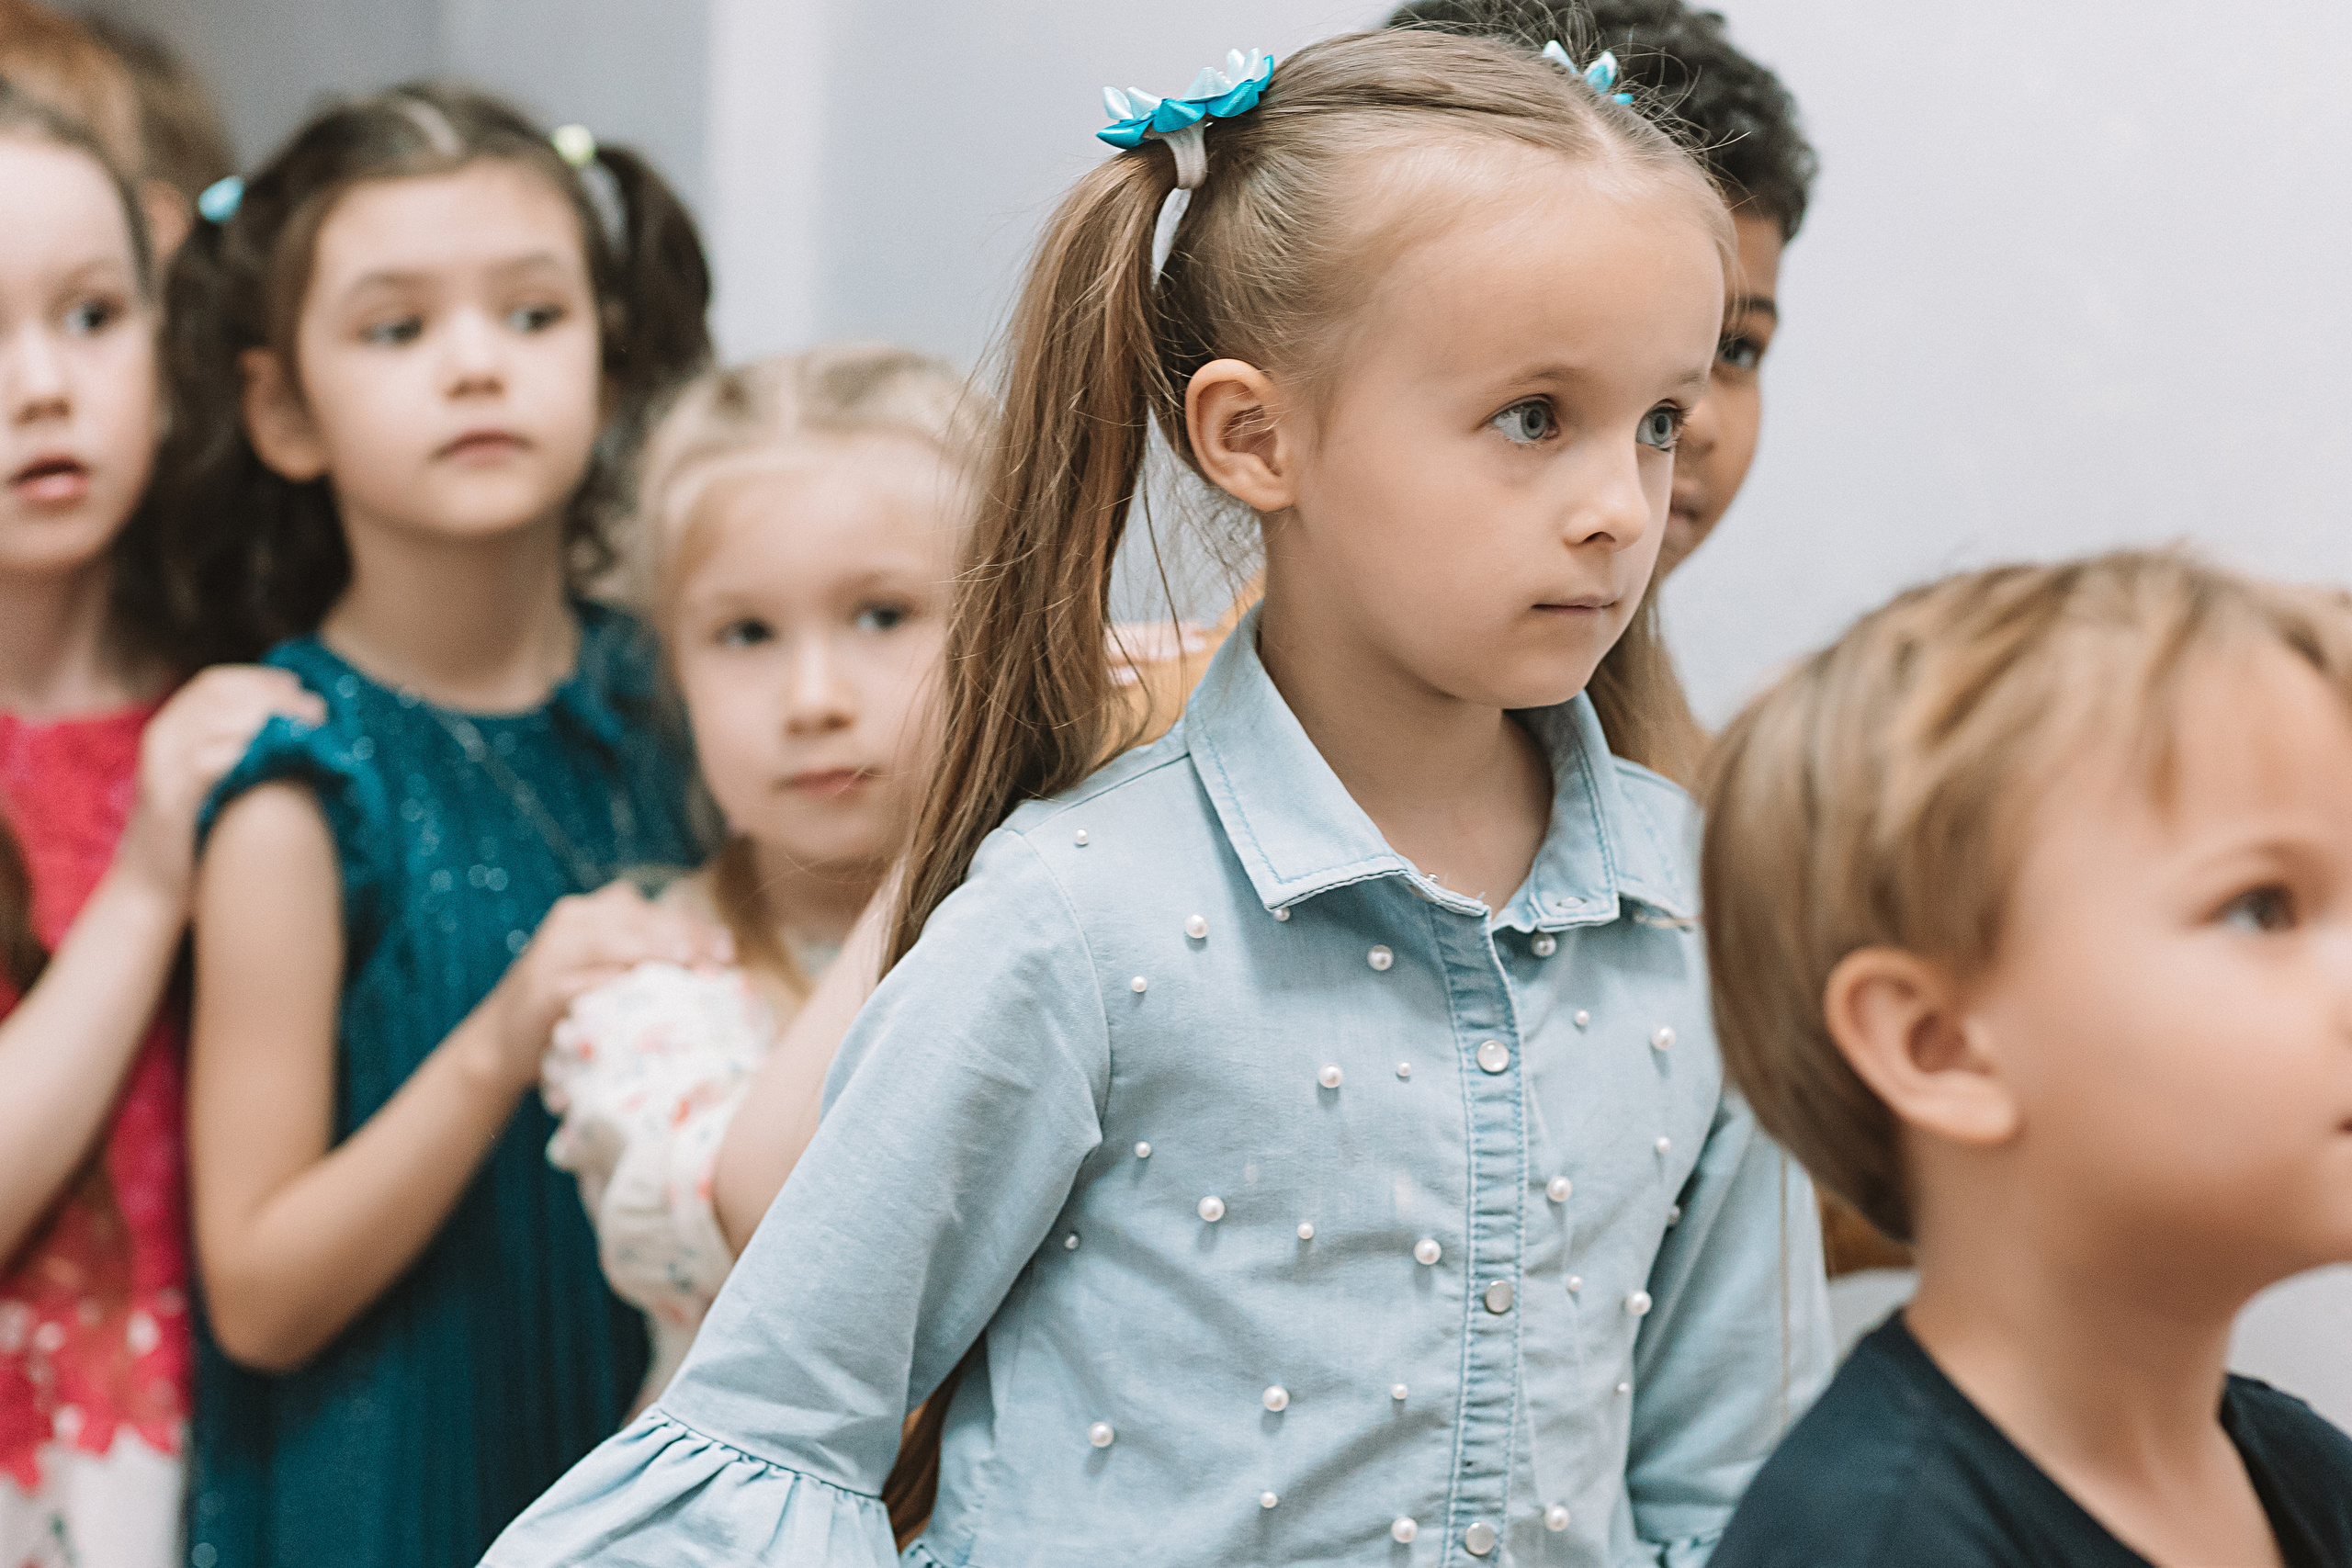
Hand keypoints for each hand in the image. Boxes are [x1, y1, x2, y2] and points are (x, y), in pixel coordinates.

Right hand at [115, 667, 325, 908]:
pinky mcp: (168, 800)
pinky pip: (208, 761)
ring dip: (269, 718)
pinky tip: (284, 756)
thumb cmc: (198, 835)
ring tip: (311, 729)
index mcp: (170, 729)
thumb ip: (243, 751)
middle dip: (274, 696)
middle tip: (318, 711)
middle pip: (219, 694)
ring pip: (215, 720)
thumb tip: (302, 729)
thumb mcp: (220, 782)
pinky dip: (248, 751)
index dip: (262, 681)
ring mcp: (160, 768)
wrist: (151, 890)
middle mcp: (161, 740)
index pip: (215, 683)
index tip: (302, 690)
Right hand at [487, 882, 729, 1089]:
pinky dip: (610, 985)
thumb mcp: (609, 972)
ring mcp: (553, 952)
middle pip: (638, 920)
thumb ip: (648, 957)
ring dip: (652, 951)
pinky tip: (638, 992)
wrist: (502, 1041)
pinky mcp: (541, 987)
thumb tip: (715, 961)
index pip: (654, 911)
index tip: (729, 950)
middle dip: (683, 937)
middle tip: (718, 961)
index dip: (694, 928)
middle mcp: (573, 922)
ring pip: (611, 941)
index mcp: (593, 913)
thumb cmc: (572, 1007)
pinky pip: (581, 981)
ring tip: (687, 964)